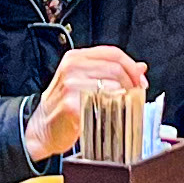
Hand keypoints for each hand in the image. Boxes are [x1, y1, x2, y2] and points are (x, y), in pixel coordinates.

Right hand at [22, 45, 145, 162]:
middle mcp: (72, 67)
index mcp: (76, 58)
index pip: (113, 53)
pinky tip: (112, 115)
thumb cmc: (64, 106)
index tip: (140, 82)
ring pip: (113, 86)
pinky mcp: (72, 105)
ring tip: (125, 107)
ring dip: (125, 98)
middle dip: (132, 84)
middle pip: (116, 69)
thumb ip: (110, 72)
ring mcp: (71, 85)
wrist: (42, 129)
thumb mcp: (85, 81)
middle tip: (136, 97)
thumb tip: (141, 68)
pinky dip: (114, 110)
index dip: (131, 67)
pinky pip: (104, 104)